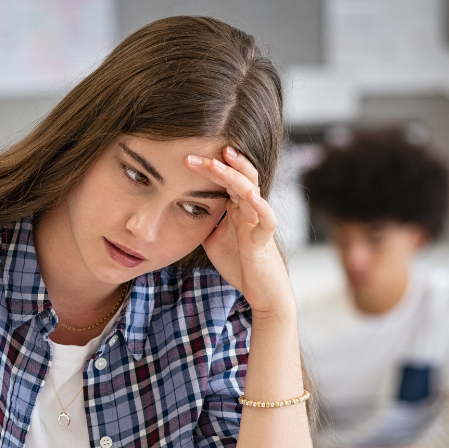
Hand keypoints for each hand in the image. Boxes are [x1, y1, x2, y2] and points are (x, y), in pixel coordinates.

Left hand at [186, 147, 294, 319]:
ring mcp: (258, 222)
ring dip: (235, 175)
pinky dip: (261, 206)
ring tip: (221, 161)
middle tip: (193, 156)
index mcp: (237, 207)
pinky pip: (267, 220)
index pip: (225, 179)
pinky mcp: (263, 241)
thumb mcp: (212, 238)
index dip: (207, 167)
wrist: (260, 292)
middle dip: (217, 164)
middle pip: (238, 176)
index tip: (185, 158)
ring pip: (251, 190)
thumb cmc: (240, 263)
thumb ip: (203, 221)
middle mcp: (249, 210)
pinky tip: (250, 195)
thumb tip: (180, 208)